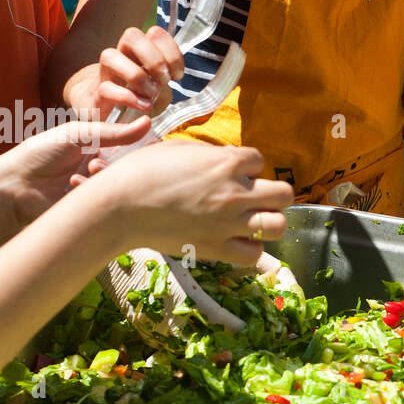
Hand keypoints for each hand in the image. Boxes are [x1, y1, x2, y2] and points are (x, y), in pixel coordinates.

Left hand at [0, 117, 153, 229]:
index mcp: (99, 147)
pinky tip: (73, 184)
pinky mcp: (90, 206)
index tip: (149, 143)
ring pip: (119, 183)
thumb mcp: (79, 134)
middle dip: (122, 162)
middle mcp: (100, 167)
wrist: (15, 183)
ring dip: (106, 174)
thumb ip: (114, 133)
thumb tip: (148, 123)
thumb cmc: (42, 152)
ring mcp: (96, 187)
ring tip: (89, 169)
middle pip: (128, 166)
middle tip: (102, 160)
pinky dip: (92, 188)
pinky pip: (105, 199)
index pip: (130, 146)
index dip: (140, 145)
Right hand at [68, 26, 184, 117]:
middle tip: (163, 81)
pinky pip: (106, 88)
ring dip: (138, 77)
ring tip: (151, 95)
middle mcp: (120, 54)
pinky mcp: (96, 94)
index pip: (154, 33)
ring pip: (110, 56)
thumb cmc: (134, 93)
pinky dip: (128, 98)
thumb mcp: (155, 83)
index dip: (171, 51)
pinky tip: (142, 105)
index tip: (177, 74)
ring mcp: (104, 72)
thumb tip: (177, 74)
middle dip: (154, 59)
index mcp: (138, 49)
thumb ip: (165, 74)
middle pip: (131, 35)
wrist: (99, 106)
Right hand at [96, 143, 294, 265]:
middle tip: (252, 199)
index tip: (229, 174)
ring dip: (268, 223)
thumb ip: (211, 154)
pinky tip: (235, 241)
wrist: (119, 207)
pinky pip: (254, 255)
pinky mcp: (217, 248)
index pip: (258, 160)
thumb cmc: (141, 172)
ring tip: (249, 222)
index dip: (245, 167)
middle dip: (271, 195)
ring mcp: (229, 223)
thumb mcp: (178, 148)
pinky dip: (249, 250)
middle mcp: (235, 192)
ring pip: (278, 226)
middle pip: (284, 194)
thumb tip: (228, 160)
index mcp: (227, 162)